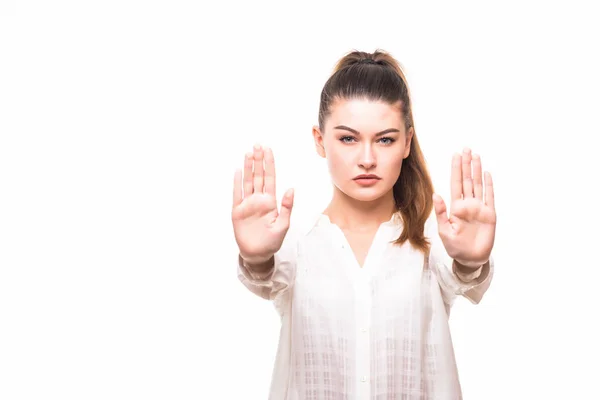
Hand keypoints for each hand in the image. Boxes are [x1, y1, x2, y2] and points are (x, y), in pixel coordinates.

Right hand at [232, 144, 294, 263]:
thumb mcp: (283, 225)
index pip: (270, 178)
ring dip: (248, 167)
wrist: (257, 254)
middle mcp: (259, 199)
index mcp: (271, 201)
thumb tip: (291, 189)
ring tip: (248, 153)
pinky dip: (237, 182)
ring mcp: (247, 204)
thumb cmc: (272, 241)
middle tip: (257, 145)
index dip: (269, 164)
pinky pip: (237, 194)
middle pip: (258, 176)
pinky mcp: (237, 211)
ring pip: (248, 181)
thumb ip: (287, 207)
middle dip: (258, 160)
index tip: (268, 150)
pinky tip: (238, 171)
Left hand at [433, 148, 495, 267]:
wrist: (470, 258)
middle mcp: (468, 204)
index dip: (456, 169)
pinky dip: (488, 185)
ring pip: (478, 185)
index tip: (455, 156)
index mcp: (455, 207)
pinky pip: (490, 197)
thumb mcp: (444, 230)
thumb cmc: (455, 246)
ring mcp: (479, 208)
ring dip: (477, 170)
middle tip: (466, 149)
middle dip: (466, 165)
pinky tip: (486, 173)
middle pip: (467, 180)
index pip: (455, 184)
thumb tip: (436, 195)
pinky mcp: (490, 215)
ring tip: (475, 156)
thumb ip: (440, 213)